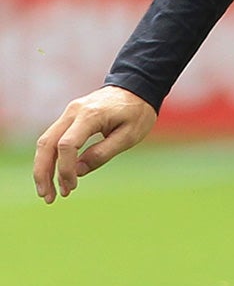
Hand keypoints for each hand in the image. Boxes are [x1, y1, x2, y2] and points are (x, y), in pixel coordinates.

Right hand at [33, 85, 156, 203]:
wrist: (136, 87)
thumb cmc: (137, 112)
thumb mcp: (129, 135)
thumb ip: (103, 153)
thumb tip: (78, 171)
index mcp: (91, 115)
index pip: (67, 144)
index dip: (65, 168)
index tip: (71, 186)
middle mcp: (73, 112)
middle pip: (47, 144)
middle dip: (43, 172)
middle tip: (49, 197)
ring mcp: (68, 113)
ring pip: (45, 142)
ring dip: (43, 168)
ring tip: (50, 193)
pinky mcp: (68, 118)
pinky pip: (53, 139)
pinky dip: (50, 159)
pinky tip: (55, 177)